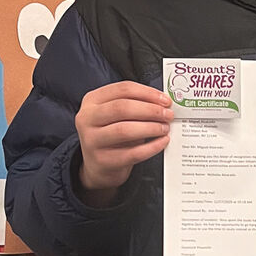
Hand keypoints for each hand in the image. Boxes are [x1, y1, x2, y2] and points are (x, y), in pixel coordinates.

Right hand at [76, 81, 172, 198]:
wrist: (97, 166)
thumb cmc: (112, 135)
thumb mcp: (115, 115)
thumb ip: (134, 105)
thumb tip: (163, 103)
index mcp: (92, 100)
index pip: (122, 89)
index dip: (147, 93)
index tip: (165, 99)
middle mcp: (87, 118)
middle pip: (122, 108)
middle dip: (150, 110)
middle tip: (168, 114)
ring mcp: (92, 140)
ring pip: (124, 130)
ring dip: (151, 128)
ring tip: (165, 128)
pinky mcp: (103, 161)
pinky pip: (132, 153)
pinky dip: (151, 147)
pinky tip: (162, 142)